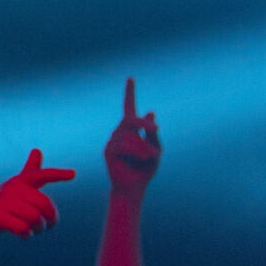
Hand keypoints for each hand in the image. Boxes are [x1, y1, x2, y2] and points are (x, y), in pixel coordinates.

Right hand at [0, 149, 75, 244]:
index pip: (41, 175)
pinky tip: (24, 235)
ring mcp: (2, 202)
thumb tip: (37, 149)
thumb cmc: (2, 205)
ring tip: (34, 230)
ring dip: (39, 228)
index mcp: (19, 182)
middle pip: (44, 203)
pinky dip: (27, 235)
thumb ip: (29, 172)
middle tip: (46, 226)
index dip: (57, 174)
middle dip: (50, 218)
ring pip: (35, 217)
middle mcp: (11, 188)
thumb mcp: (16, 188)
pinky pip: (22, 228)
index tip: (73, 173)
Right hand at [104, 78, 160, 194]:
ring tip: (149, 157)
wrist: (134, 187)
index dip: (130, 94)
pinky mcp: (109, 151)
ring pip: (130, 135)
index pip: (129, 109)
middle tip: (155, 131)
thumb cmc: (145, 169)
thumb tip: (150, 112)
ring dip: (144, 146)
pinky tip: (141, 159)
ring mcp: (112, 141)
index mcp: (131, 131)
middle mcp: (119, 133)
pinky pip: (125, 145)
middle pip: (131, 119)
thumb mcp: (155, 150)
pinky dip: (138, 152)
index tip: (131, 78)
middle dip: (144, 124)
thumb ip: (153, 134)